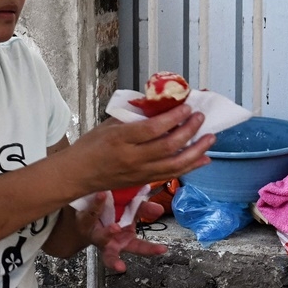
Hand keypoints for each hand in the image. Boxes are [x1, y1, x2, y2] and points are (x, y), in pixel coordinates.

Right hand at [64, 104, 215, 193]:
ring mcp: (140, 173)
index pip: (152, 129)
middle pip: (168, 146)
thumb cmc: (90, 147)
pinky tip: (204, 158)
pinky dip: (190, 166)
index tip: (186, 107)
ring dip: (196, 151)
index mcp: (120, 140)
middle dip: (189, 131)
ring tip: (210, 138)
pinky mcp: (144, 182)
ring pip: (175, 164)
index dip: (173, 118)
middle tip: (200, 118)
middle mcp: (132, 158)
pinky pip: (172, 174)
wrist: (77, 175)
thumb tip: (158, 106)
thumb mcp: (107, 126)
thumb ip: (132, 117)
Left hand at [77, 193, 167, 271]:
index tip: (163, 249)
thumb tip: (159, 209)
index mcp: (124, 241)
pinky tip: (102, 195)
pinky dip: (97, 204)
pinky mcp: (85, 220)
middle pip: (111, 255)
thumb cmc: (114, 214)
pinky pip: (91, 213)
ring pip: (100, 237)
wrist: (91, 207)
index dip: (151, 250)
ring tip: (116, 228)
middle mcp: (108, 242)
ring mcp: (95, 233)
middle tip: (121, 266)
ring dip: (108, 234)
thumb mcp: (132, 211)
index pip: (140, 248)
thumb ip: (145, 210)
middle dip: (114, 261)